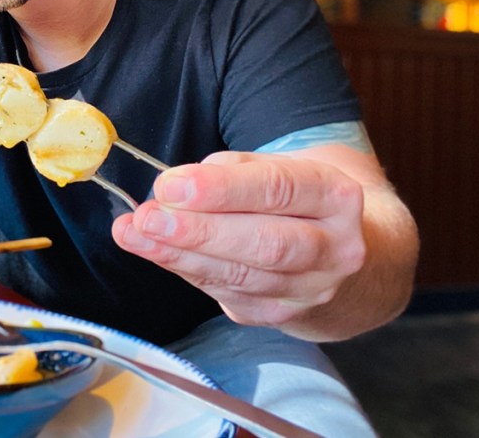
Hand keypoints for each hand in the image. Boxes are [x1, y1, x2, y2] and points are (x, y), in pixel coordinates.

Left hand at [111, 151, 366, 328]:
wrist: (343, 249)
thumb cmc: (298, 197)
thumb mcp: (279, 165)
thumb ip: (231, 170)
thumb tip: (175, 187)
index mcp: (336, 196)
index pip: (278, 190)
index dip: (221, 189)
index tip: (171, 185)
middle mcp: (334, 248)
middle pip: (265, 244)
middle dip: (199, 232)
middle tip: (148, 217)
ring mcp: (311, 289)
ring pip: (241, 276)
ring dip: (180, 256)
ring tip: (135, 234)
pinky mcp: (281, 313)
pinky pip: (227, 294)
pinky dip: (186, 272)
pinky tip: (155, 252)